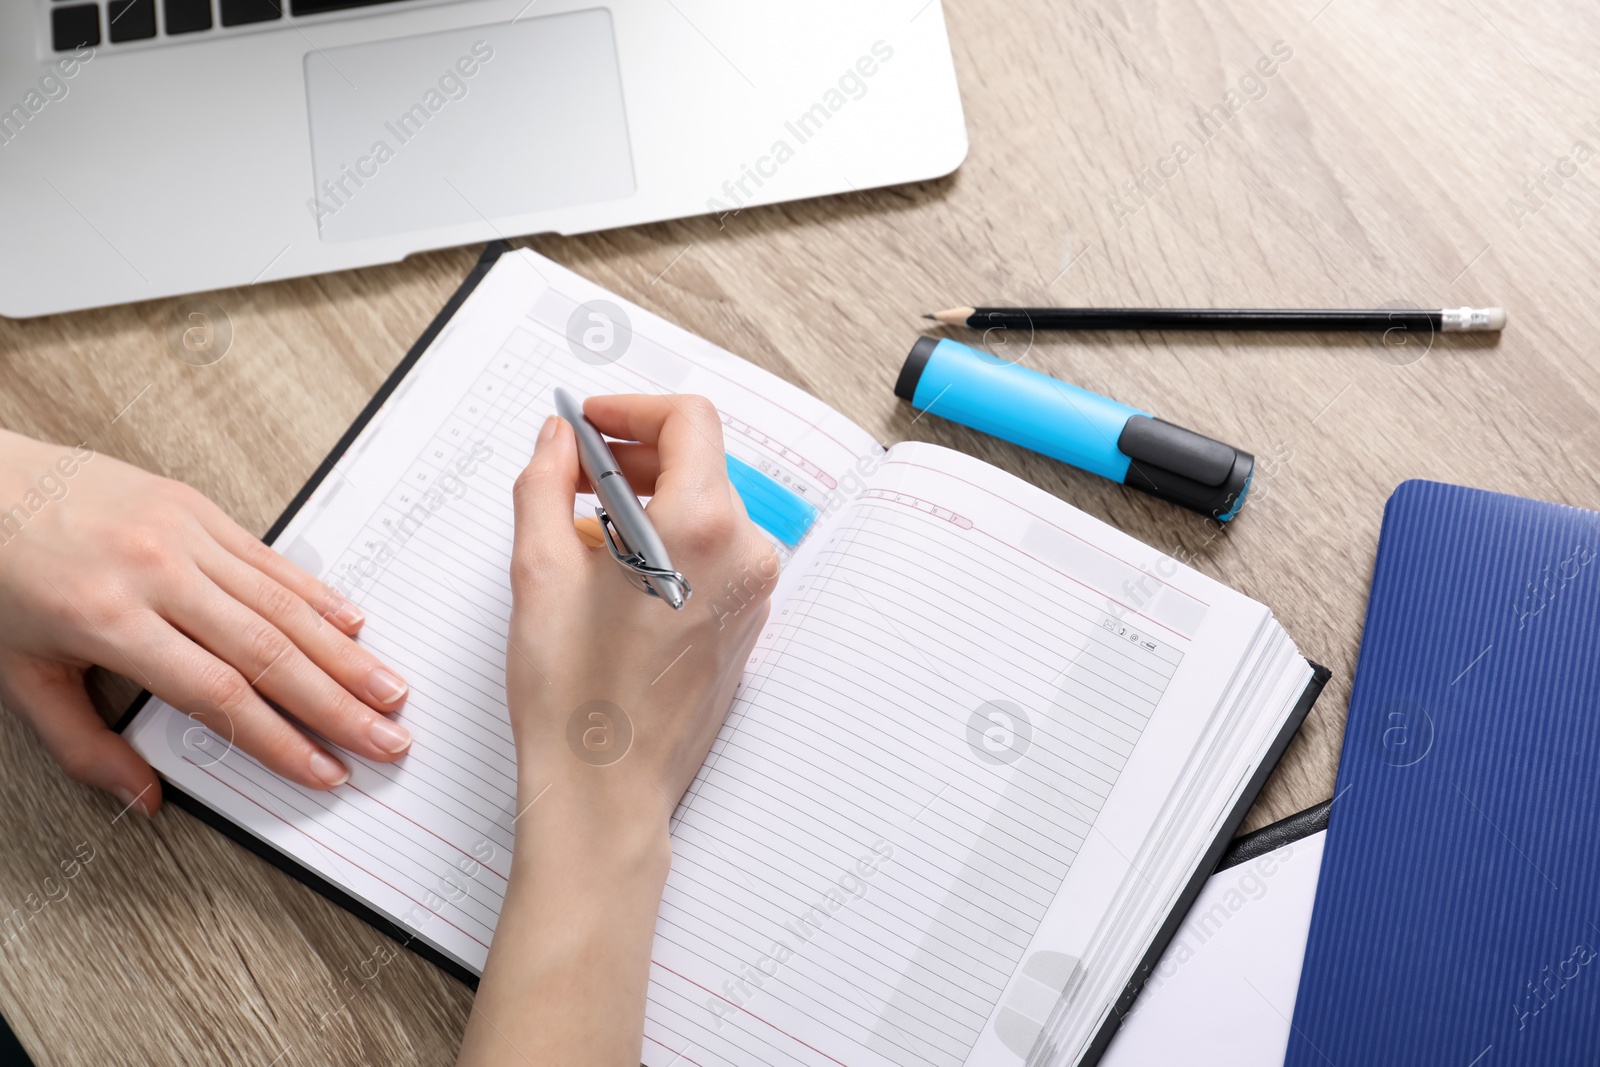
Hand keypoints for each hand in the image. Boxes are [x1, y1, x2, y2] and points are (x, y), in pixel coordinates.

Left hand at [0, 430, 413, 815]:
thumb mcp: (20, 676)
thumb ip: (83, 746)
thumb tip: (142, 799)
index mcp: (110, 621)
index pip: (219, 695)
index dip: (280, 741)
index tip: (323, 771)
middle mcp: (157, 573)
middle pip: (270, 652)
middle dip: (338, 705)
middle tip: (387, 739)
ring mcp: (183, 534)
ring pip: (283, 605)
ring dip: (346, 655)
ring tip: (390, 691)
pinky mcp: (196, 508)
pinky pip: (271, 559)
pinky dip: (318, 595)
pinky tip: (353, 625)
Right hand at [458, 394, 777, 1065]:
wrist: (607, 789)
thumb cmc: (574, 696)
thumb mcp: (538, 569)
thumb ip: (545, 482)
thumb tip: (558, 441)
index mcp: (703, 528)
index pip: (689, 421)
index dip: (633, 408)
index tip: (590, 421)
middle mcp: (744, 554)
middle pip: (699, 462)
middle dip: (634, 453)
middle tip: (572, 469)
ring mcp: (753, 592)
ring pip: (705, 507)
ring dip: (647, 499)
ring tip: (583, 527)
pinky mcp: (746, 623)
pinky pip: (712, 552)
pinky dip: (667, 539)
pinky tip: (614, 569)